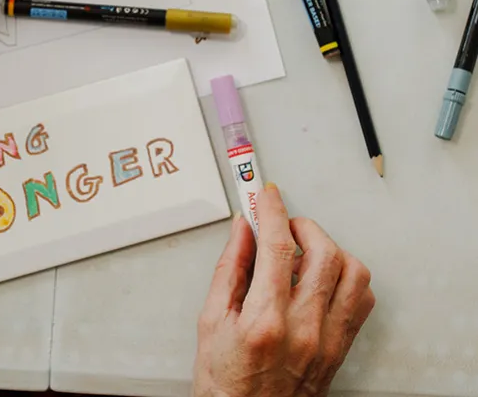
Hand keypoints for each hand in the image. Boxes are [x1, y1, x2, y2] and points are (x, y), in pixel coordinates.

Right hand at [193, 184, 374, 396]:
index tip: (267, 195)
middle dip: (303, 225)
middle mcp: (304, 329)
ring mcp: (328, 339)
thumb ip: (230, 268)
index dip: (273, 212)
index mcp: (265, 321)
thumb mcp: (211, 319)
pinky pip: (361, 298)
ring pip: (352, 272)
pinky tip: (322, 277)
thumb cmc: (224, 380)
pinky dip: (346, 276)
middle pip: (324, 253)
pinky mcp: (340, 347)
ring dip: (329, 248)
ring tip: (303, 250)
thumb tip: (243, 229)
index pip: (278, 249)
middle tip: (283, 224)